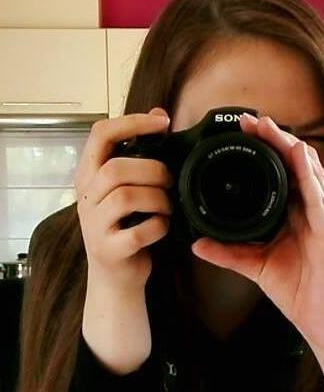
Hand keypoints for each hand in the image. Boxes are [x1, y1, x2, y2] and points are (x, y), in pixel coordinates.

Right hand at [75, 108, 172, 293]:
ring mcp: (94, 225)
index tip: (162, 122)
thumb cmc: (125, 226)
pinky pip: (140, 231)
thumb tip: (158, 114)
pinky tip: (162, 226)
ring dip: (158, 199)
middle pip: (116, 168)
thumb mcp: (126, 188)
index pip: (100, 135)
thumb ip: (137, 154)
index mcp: (89, 176)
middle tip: (169, 181)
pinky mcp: (109, 250)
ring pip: (127, 197)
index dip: (132, 122)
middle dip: (153, 170)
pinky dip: (160, 226)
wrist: (115, 277)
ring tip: (167, 206)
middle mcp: (86, 198)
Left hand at [191, 113, 323, 353]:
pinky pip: (319, 196)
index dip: (265, 151)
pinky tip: (296, 154)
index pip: (282, 173)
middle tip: (250, 122)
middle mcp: (312, 210)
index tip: (242, 135)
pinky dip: (308, 173)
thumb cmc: (298, 291)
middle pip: (295, 164)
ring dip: (288, 146)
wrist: (323, 321)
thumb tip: (197, 243)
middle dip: (274, 139)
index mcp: (297, 214)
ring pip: (308, 171)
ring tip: (268, 127)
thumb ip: (228, 252)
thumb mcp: (255, 266)